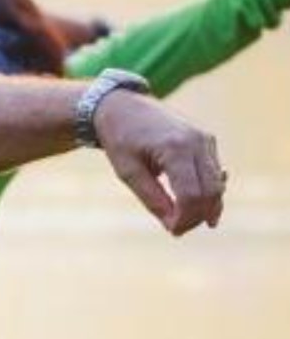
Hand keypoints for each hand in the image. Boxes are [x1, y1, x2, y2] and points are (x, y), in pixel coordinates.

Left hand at [94, 90, 225, 235]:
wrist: (122, 107)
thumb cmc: (120, 139)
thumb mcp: (128, 172)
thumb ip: (152, 198)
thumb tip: (173, 225)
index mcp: (175, 148)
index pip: (191, 194)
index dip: (185, 218)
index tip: (172, 232)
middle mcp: (197, 142)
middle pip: (211, 191)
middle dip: (198, 216)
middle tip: (178, 231)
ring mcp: (205, 139)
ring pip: (217, 183)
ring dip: (205, 206)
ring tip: (184, 222)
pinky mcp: (207, 140)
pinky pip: (214, 172)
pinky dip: (207, 191)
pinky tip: (195, 206)